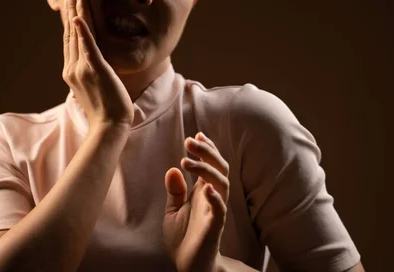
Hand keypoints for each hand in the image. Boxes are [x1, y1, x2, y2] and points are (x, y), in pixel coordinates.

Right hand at [62, 0, 134, 128]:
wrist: (109, 126)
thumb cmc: (106, 111)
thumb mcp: (94, 88)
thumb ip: (89, 73)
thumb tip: (92, 65)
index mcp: (72, 71)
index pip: (71, 41)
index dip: (71, 22)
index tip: (72, 6)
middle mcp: (73, 68)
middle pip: (72, 34)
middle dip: (72, 11)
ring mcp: (82, 68)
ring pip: (79, 35)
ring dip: (78, 13)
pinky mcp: (95, 70)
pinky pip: (88, 47)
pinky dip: (84, 31)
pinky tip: (80, 17)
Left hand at [163, 132, 229, 271]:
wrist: (189, 265)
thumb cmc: (184, 238)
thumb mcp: (173, 210)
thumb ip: (174, 191)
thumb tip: (172, 169)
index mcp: (203, 191)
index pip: (211, 164)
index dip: (207, 148)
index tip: (196, 134)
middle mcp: (212, 197)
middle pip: (219, 168)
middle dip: (206, 152)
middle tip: (190, 140)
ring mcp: (215, 211)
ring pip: (221, 184)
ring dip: (206, 170)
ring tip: (187, 161)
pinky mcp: (215, 227)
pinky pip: (220, 210)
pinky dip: (216, 197)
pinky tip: (206, 188)